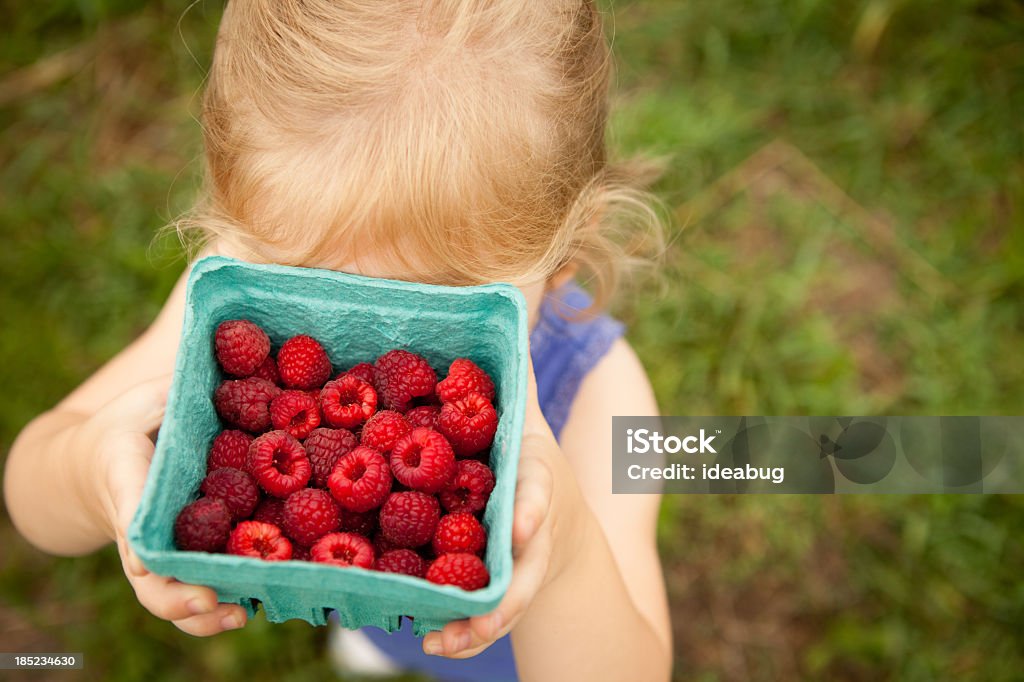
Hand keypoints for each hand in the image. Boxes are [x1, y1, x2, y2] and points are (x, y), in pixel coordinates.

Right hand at [82, 375, 247, 635]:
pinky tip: (250, 609)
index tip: (149, 558)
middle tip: (207, 599)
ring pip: (166, 594)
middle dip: (174, 592)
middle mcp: (137, 524)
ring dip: (199, 613)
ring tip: (239, 614)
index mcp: (126, 479)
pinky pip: (188, 589)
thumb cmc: (129, 424)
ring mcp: (155, 550)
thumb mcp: (146, 400)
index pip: (129, 507)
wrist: (96, 461)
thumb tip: (225, 355)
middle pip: (146, 574)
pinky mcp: (176, 559)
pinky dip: (213, 608)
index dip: (142, 533)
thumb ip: (175, 391)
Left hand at [423, 359, 585, 657]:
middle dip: (509, 584)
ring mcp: (523, 564)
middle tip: (487, 609)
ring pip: (508, 599)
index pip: (537, 494)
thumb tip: (508, 300)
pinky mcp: (504, 591)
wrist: (563, 529)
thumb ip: (512, 379)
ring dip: (480, 622)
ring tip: (445, 637)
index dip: (529, 509)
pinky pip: (486, 616)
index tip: (520, 526)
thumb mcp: (528, 423)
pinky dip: (464, 632)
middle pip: (527, 560)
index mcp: (536, 478)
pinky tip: (433, 642)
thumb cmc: (534, 466)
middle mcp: (533, 526)